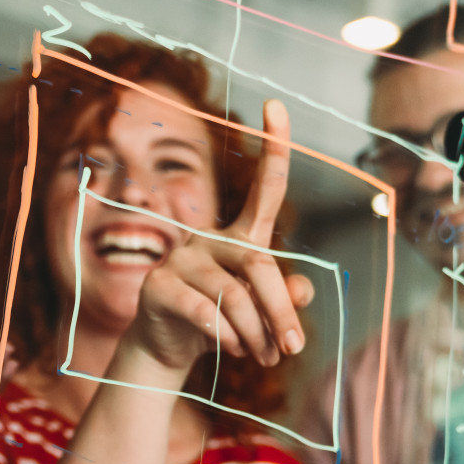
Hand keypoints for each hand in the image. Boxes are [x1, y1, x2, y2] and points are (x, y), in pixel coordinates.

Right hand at [124, 99, 313, 373]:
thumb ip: (284, 298)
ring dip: (256, 333)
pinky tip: (234, 351)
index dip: (273, 146)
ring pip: (234, 296)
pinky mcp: (160, 286)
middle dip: (281, 310)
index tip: (275, 106)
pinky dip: (227, 337)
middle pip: (259, 266)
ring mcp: (182, 260)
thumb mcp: (260, 312)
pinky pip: (205, 312)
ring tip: (264, 358)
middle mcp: (212, 239)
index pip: (264, 188)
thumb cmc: (222, 322)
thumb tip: (303, 290)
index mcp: (241, 237)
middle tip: (294, 348)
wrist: (169, 348)